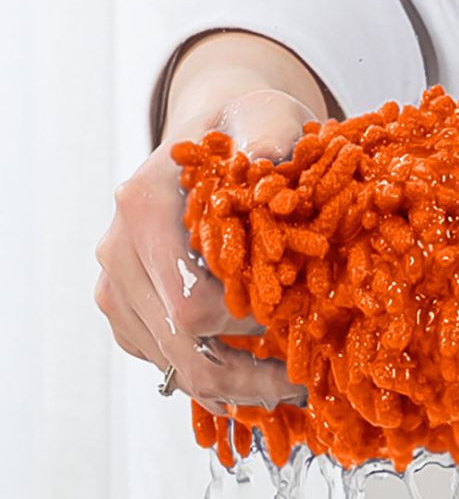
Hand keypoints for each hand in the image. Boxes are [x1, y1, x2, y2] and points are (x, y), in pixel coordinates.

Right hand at [95, 86, 317, 412]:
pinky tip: (255, 371)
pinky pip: (163, 359)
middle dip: (245, 374)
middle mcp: (118, 249)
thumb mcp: (266, 114)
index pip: (193, 299)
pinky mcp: (125, 307)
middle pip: (178, 341)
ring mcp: (115, 283)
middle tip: (302, 382)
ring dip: (230, 384)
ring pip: (169, 362)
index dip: (250, 326)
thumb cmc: (243, 127)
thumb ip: (270, 132)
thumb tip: (269, 158)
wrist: (209, 133)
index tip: (304, 330)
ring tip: (287, 384)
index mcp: (144, 205)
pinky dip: (210, 374)